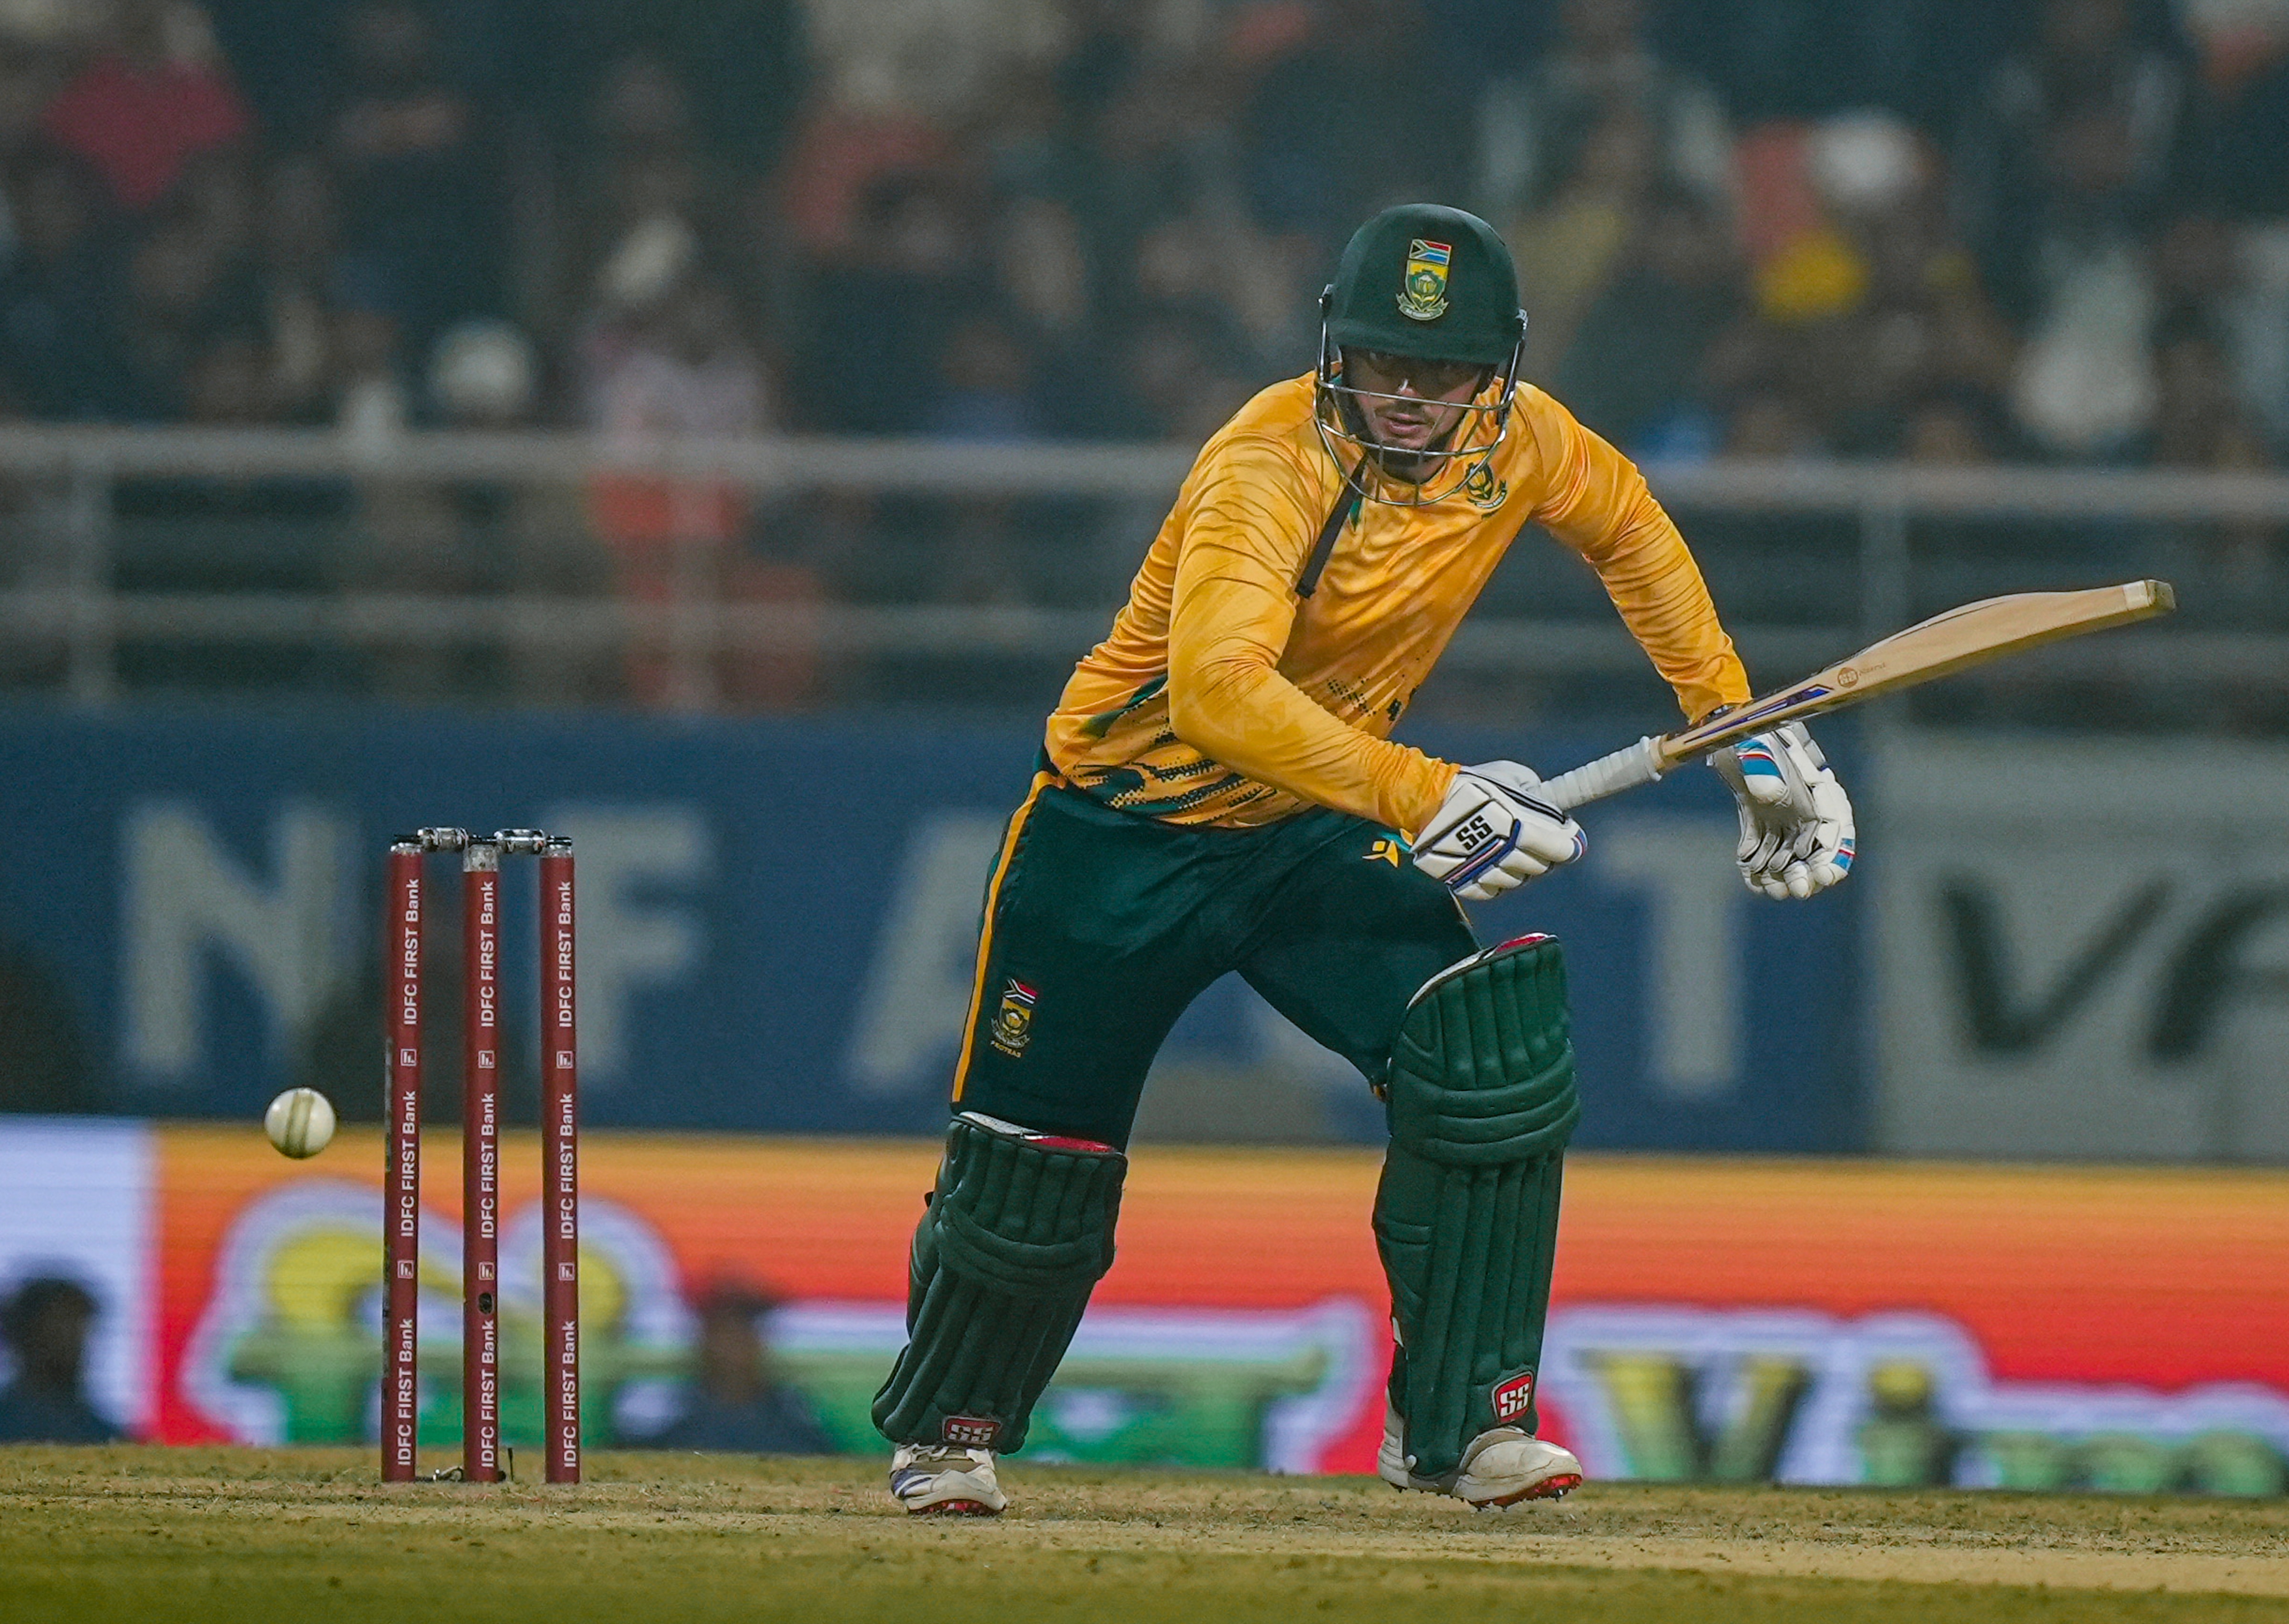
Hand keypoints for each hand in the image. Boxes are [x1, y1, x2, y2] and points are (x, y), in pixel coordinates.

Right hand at [1412, 761, 1586, 901]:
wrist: (1429, 796)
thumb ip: (1537, 793)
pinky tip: (1491, 867)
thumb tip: (1553, 807)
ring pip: (1514, 881)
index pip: (1560, 850)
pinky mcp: (1463, 881)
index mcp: (1522, 828)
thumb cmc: (1475, 782)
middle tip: (1537, 842)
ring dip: (1517, 869)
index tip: (1571, 842)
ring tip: (1510, 852)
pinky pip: (1488, 892)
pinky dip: (1493, 883)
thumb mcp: (1514, 775)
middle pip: (1539, 867)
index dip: (1570, 847)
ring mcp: (1484, 871)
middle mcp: (1506, 854)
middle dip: (1543, 855)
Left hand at [1709, 722, 1853, 898]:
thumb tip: (1772, 794)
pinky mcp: (1758, 821)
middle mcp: (1802, 808)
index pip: (1835, 827)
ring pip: (1788, 854)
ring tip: (1774, 891)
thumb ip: (1764, 767)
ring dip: (1783, 875)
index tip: (1828, 874)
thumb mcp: (1755, 746)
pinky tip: (1752, 881)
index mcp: (1815, 790)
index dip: (1836, 854)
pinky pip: (1762, 849)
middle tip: (1800, 890)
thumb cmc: (1750, 735)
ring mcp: (1781, 816)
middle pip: (1814, 848)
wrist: (1727, 732)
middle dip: (1809, 872)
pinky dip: (1757, 866)